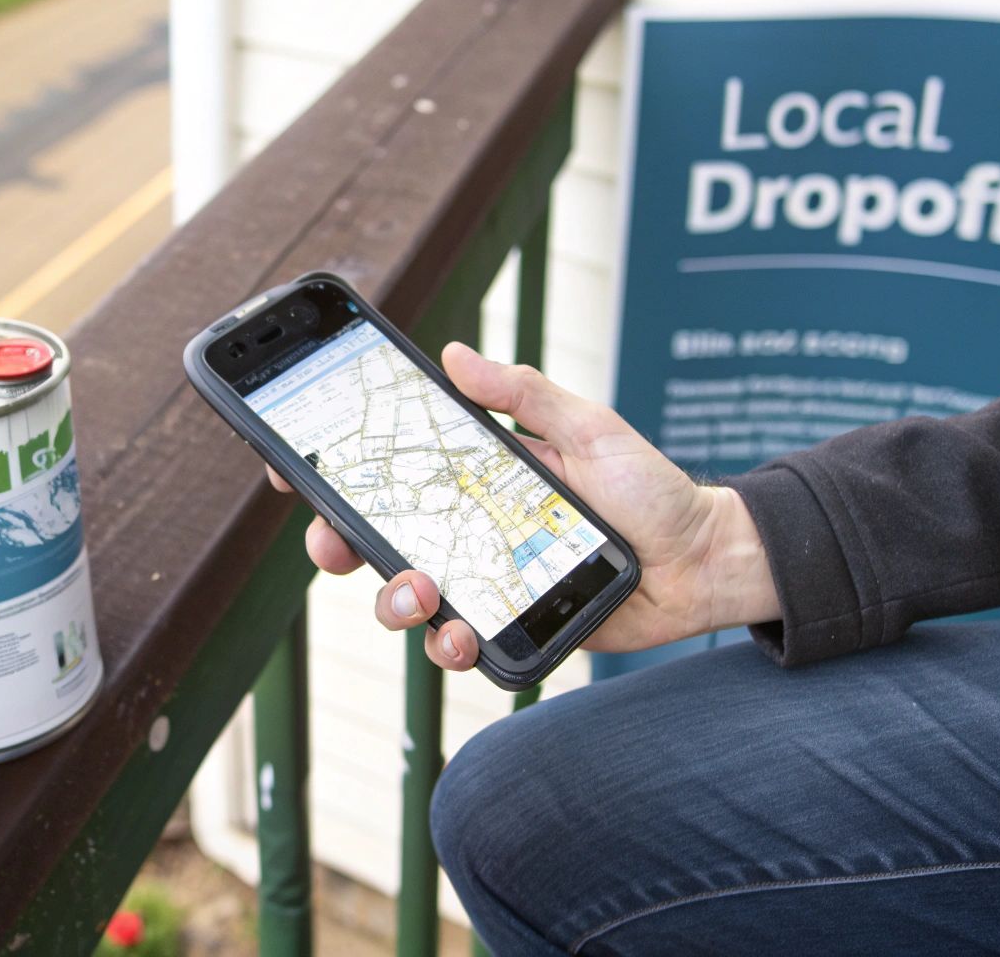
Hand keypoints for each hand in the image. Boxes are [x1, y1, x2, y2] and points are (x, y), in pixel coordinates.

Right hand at [267, 341, 779, 672]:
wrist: (704, 559)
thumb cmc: (649, 488)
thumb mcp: (590, 426)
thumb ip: (525, 393)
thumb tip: (454, 355)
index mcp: (475, 479)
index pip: (391, 474)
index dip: (335, 473)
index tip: (295, 469)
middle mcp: (470, 532)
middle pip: (376, 541)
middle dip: (336, 544)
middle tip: (333, 543)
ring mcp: (487, 583)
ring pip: (406, 600)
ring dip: (392, 600)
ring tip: (421, 593)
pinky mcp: (512, 629)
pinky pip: (460, 644)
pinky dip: (449, 645)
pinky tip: (460, 635)